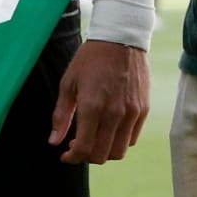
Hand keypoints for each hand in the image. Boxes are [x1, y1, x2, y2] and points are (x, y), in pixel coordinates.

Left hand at [49, 38, 150, 164]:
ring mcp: (132, 113)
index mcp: (92, 107)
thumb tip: (53, 141)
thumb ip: (61, 115)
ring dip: (104, 152)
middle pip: (102, 156)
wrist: (120, 39)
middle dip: (86, 157)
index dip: (72, 158)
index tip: (65, 155)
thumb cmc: (90, 59)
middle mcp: (114, 114)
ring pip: (119, 151)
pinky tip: (108, 130)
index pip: (84, 149)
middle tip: (77, 148)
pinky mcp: (143, 109)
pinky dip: (119, 141)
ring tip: (93, 140)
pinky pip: (132, 138)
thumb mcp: (68, 84)